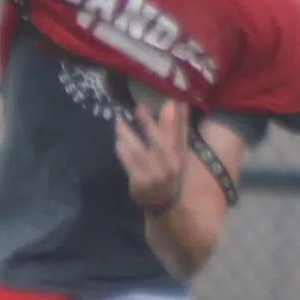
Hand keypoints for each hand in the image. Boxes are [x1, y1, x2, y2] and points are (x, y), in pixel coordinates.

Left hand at [115, 93, 191, 215]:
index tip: (175, 99)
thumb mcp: (174, 152)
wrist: (161, 201)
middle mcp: (170, 166)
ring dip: (128, 136)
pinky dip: (123, 151)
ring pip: (140, 152)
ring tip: (119, 123)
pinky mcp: (140, 182)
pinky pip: (129, 163)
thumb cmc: (167, 170)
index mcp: (180, 156)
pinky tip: (118, 141)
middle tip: (139, 108)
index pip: (182, 134)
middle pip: (159, 142)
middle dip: (149, 124)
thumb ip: (173, 128)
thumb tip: (173, 103)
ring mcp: (155, 175)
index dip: (180, 117)